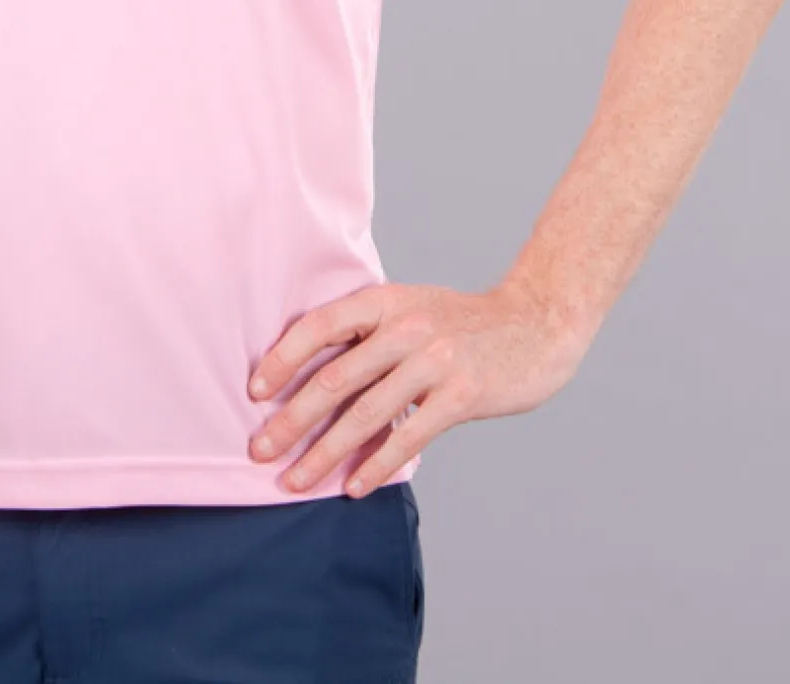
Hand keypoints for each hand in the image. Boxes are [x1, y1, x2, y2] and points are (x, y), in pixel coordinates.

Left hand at [246, 280, 591, 496]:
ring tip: (295, 481)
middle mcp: (405, 327)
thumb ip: (367, 332)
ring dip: (324, 453)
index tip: (254, 392)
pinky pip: (407, 437)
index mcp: (384, 301)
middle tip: (259, 451)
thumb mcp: (409, 308)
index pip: (320, 327)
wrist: (536, 325)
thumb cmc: (459, 323)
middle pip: (334, 379)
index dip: (282, 359)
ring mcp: (434, 361)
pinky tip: (352, 487)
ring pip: (365, 415)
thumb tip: (307, 375)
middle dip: (290, 420)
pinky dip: (375, 465)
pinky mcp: (461, 395)